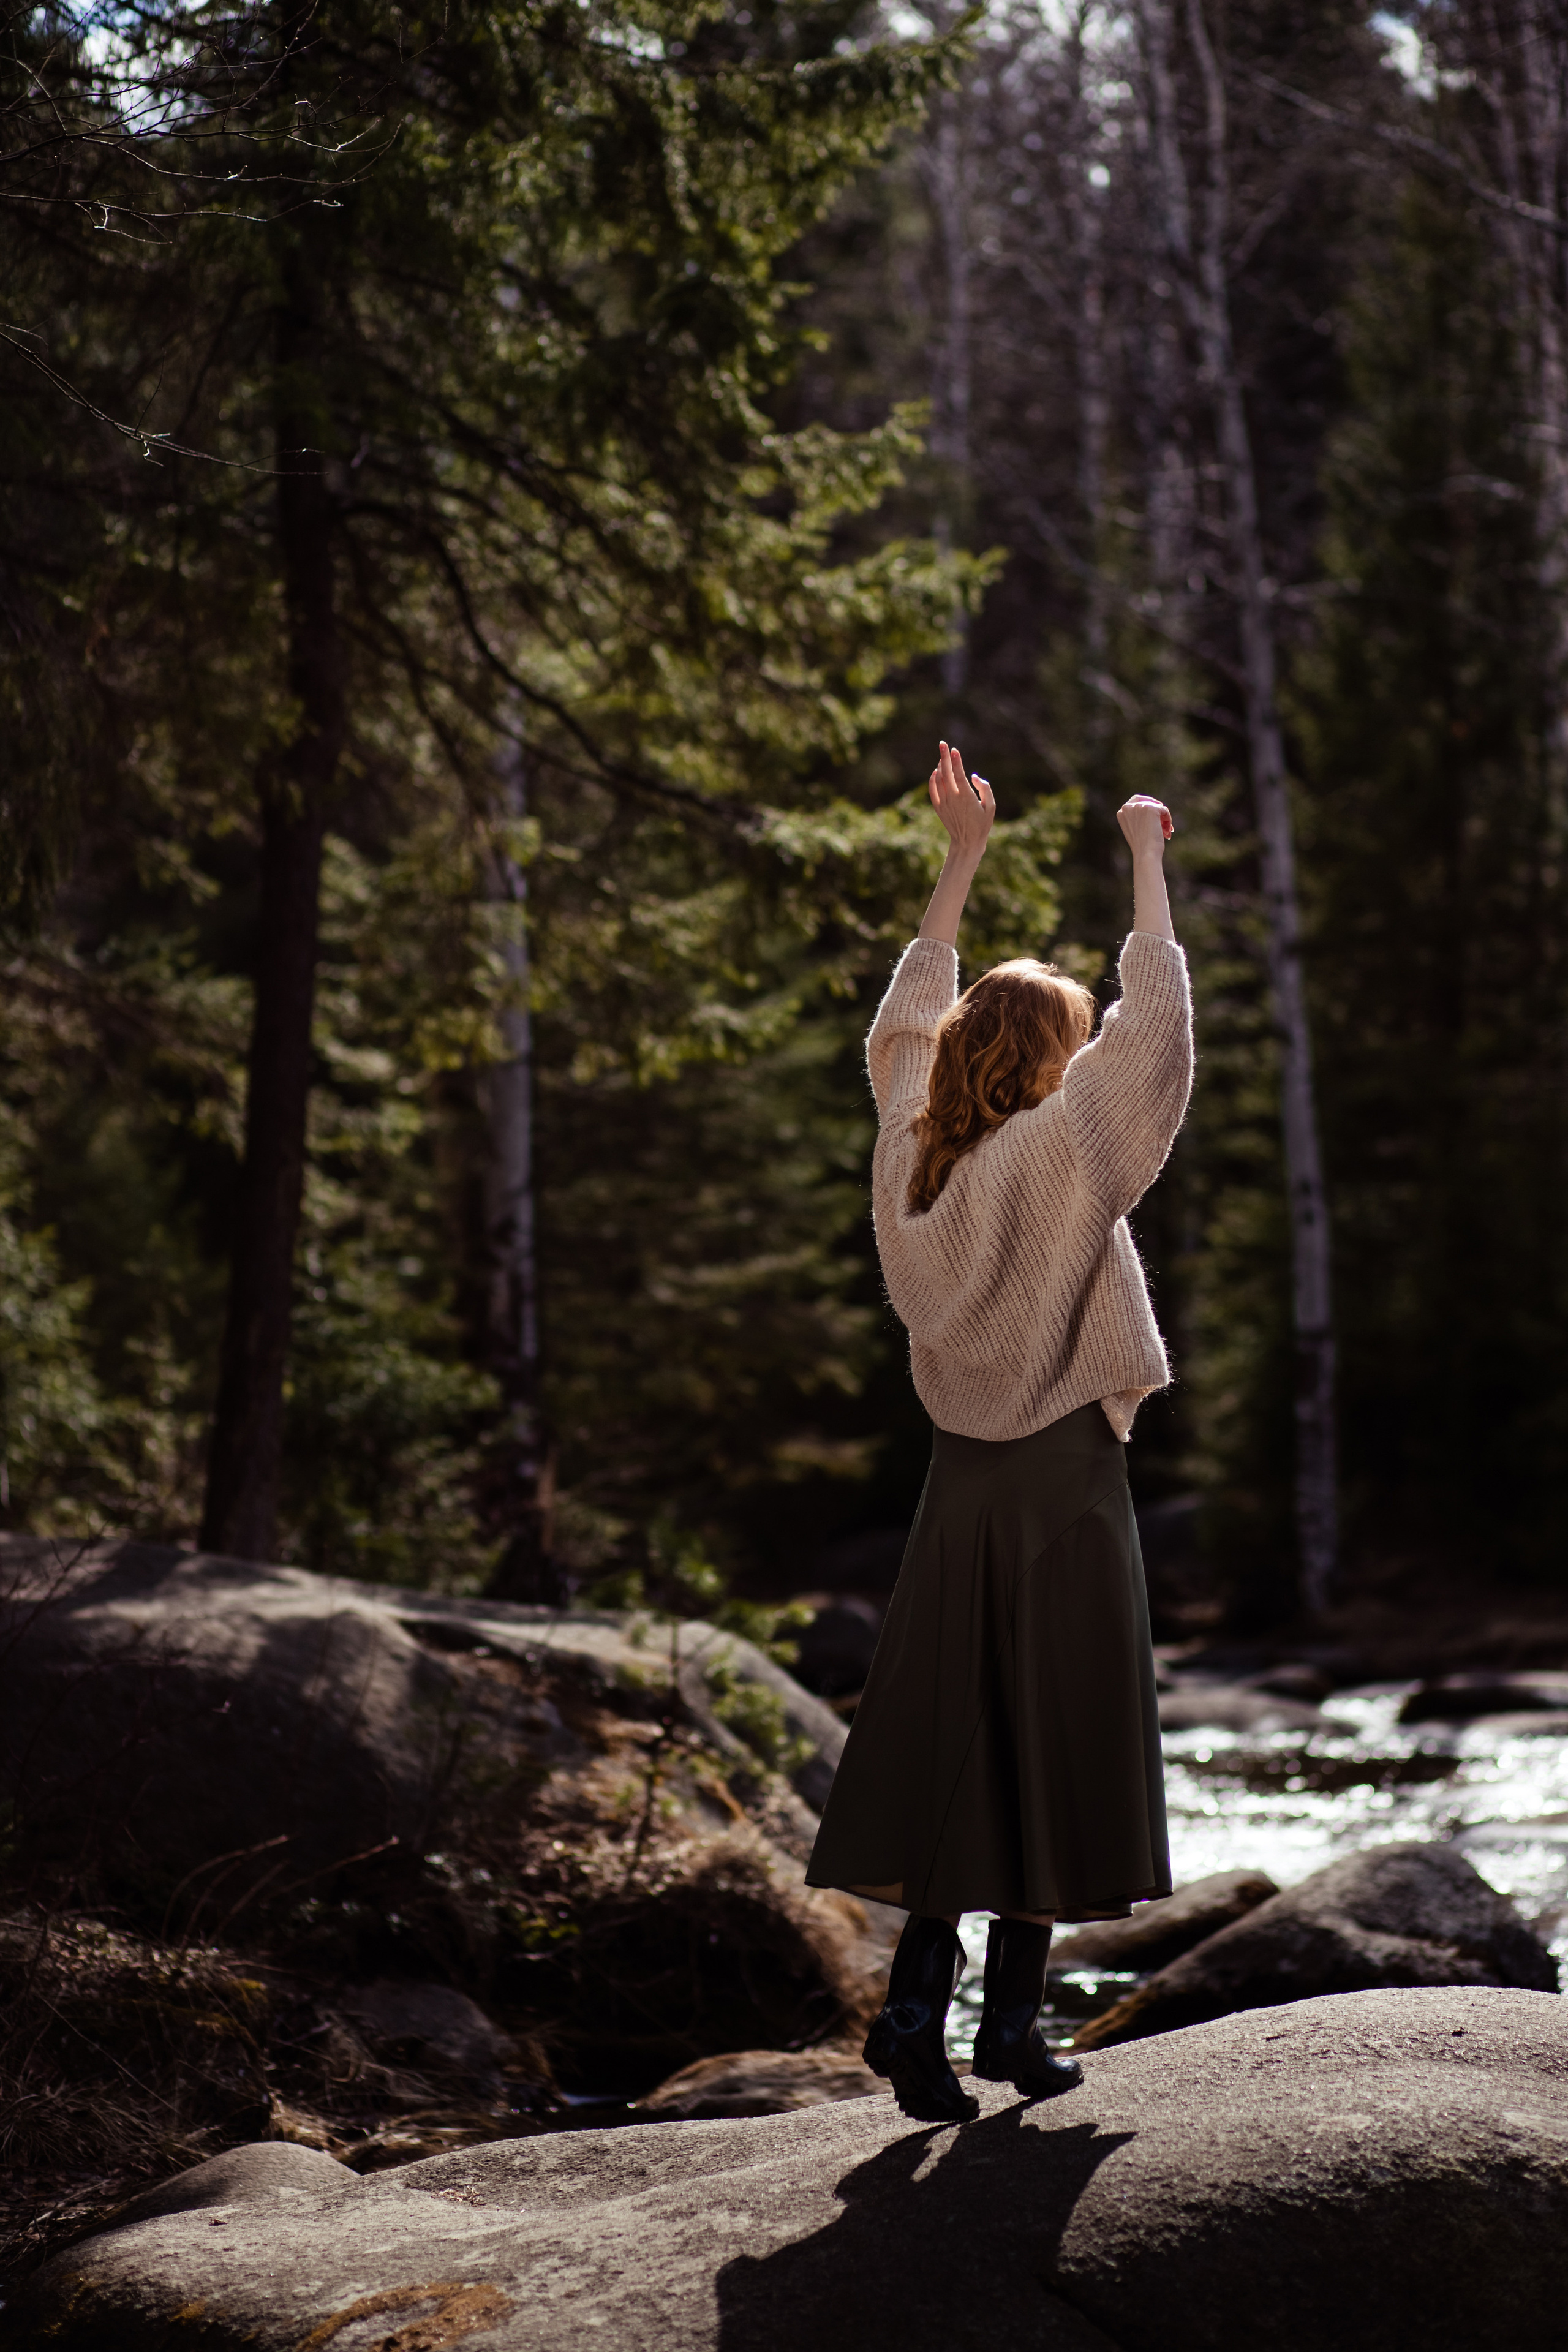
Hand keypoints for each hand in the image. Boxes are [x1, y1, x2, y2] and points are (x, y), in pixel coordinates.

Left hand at [928, 740, 995, 863]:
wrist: (966, 842)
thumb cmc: (982, 823)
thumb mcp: (991, 806)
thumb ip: (985, 788)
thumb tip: (973, 776)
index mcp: (966, 796)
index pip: (958, 773)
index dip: (955, 760)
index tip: (954, 749)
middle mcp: (953, 798)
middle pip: (945, 772)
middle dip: (944, 756)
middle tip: (942, 743)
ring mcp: (944, 802)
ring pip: (938, 779)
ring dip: (940, 766)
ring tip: (943, 757)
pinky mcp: (938, 807)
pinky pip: (932, 789)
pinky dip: (933, 779)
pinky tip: (936, 772)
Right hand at [1117, 795, 1173, 855]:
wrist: (1146, 854)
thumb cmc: (1142, 847)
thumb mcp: (1135, 830)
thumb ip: (1139, 818)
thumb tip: (1156, 809)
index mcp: (1121, 812)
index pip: (1136, 800)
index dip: (1147, 805)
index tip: (1156, 814)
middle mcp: (1128, 807)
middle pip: (1148, 802)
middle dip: (1157, 810)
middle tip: (1164, 821)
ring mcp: (1139, 806)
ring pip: (1158, 807)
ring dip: (1164, 820)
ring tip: (1166, 833)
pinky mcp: (1151, 808)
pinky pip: (1164, 810)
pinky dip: (1168, 821)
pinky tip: (1167, 832)